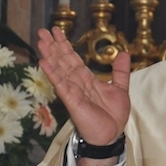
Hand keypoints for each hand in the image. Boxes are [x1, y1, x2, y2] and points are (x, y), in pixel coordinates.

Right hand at [37, 27, 130, 146]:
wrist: (111, 134)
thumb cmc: (113, 115)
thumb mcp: (120, 89)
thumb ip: (120, 71)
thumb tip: (124, 53)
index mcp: (87, 79)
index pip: (73, 58)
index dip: (65, 45)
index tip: (57, 31)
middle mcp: (77, 83)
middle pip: (63, 60)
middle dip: (53, 45)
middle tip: (42, 30)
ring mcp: (72, 91)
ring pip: (59, 69)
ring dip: (50, 55)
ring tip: (41, 41)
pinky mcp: (71, 100)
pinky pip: (60, 84)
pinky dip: (52, 73)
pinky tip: (44, 62)